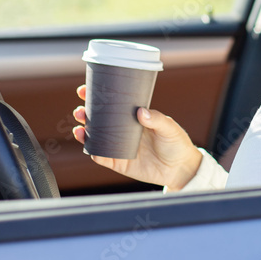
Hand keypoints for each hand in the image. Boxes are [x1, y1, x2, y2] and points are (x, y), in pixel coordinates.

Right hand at [72, 85, 201, 190]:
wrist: (180, 169)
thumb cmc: (176, 143)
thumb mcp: (169, 127)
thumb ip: (156, 119)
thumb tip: (140, 112)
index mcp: (133, 118)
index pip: (112, 105)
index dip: (97, 97)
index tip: (84, 91)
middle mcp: (123, 131)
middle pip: (99, 121)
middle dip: (86, 114)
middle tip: (80, 110)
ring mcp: (120, 147)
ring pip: (96, 139)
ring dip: (85, 133)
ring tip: (79, 128)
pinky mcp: (121, 163)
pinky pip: (103, 158)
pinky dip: (95, 153)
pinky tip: (89, 147)